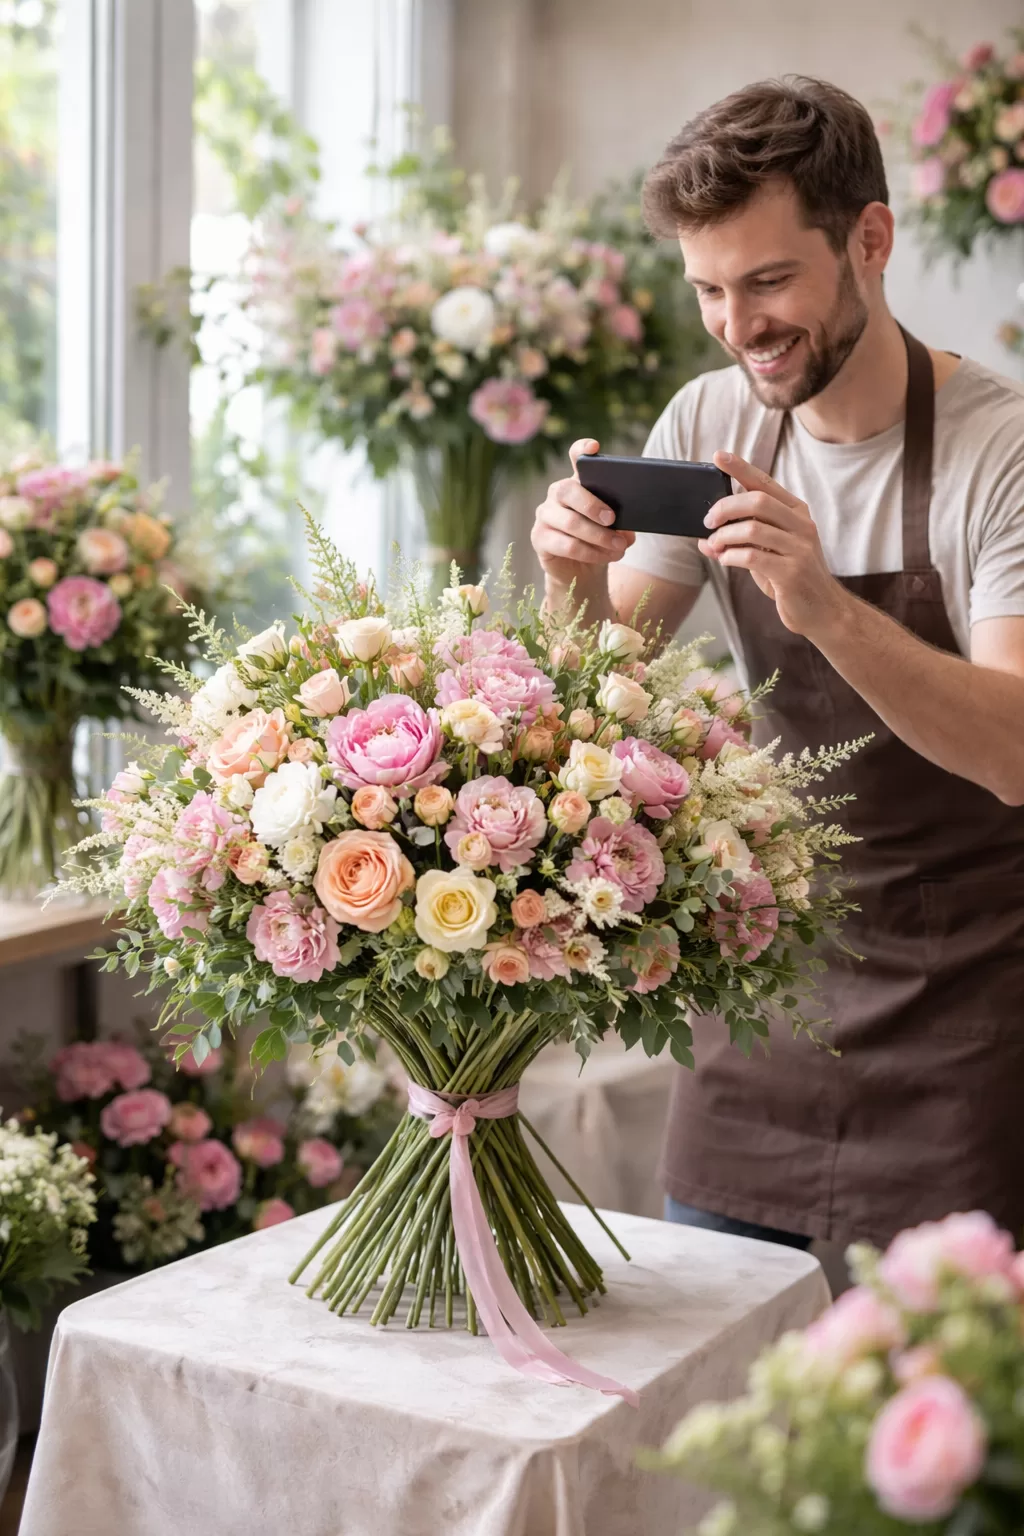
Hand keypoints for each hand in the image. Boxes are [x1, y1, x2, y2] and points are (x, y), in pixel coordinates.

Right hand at [531, 439, 634, 600]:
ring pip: (571, 522)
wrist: (580, 570)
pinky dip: (590, 552)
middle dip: (593, 505)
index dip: (582, 449)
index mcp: (578, 483)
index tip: (594, 447)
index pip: (576, 458)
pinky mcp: (539, 538)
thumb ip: (621, 522)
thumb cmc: (599, 540)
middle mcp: (557, 494)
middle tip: (613, 519)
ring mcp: (545, 515)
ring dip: (599, 536)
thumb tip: (628, 529)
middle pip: (569, 490)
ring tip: (618, 547)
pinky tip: (604, 556)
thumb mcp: (614, 528)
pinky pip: (566, 545)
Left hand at [698, 451, 849, 639]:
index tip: (718, 456)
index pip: (765, 482)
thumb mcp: (767, 553)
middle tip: (707, 522)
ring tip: (714, 546)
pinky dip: (731, 556)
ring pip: (752, 529)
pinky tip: (724, 559)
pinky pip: (753, 556)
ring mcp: (799, 547)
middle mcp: (801, 524)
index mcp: (796, 512)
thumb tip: (705, 539)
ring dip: (724, 537)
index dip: (740, 468)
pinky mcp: (792, 572)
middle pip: (757, 501)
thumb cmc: (790, 579)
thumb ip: (741, 541)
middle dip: (725, 508)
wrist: (822, 611)